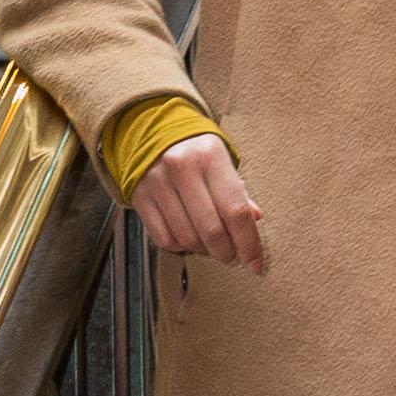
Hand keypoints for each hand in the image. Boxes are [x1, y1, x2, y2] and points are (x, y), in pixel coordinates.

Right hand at [126, 134, 264, 274]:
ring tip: (211, 245)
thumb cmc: (197, 153)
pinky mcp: (140, 197)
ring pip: (188, 238)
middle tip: (231, 254)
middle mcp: (182, 167)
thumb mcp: (223, 162)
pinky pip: (164, 238)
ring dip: (204, 251)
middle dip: (226, 252)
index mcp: (210, 157)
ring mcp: (157, 182)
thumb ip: (238, 193)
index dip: (248, 244)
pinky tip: (189, 238)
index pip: (235, 210)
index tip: (255, 264)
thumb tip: (254, 219)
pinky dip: (181, 247)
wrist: (152, 132)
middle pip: (212, 230)